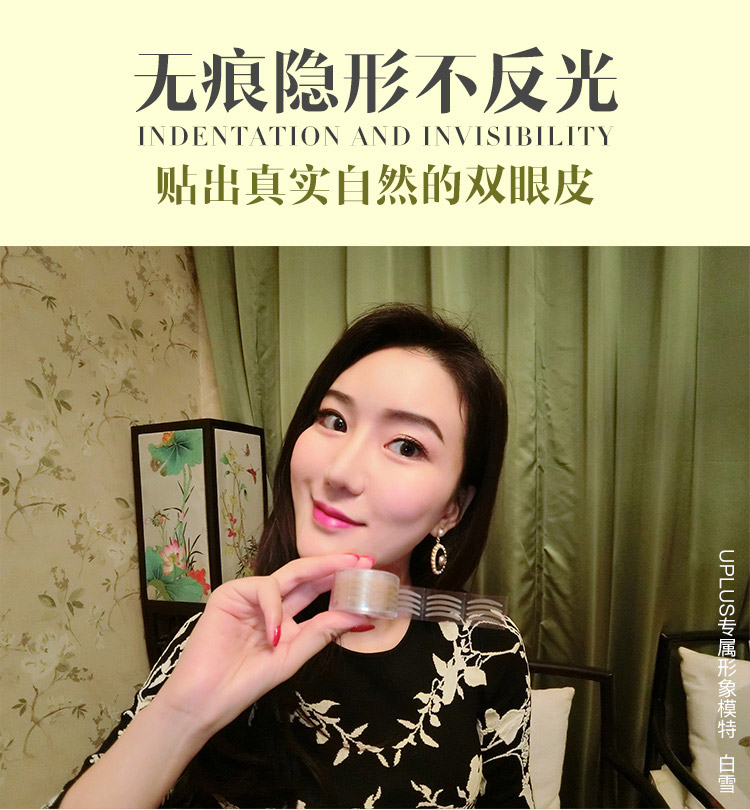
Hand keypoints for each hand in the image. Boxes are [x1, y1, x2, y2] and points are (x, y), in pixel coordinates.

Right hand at [153, 553, 372, 738]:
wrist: (205, 701)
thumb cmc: (244, 683)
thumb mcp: (292, 657)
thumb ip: (321, 632)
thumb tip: (357, 615)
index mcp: (284, 616)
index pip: (316, 590)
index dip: (340, 579)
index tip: (368, 572)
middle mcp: (269, 602)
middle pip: (306, 575)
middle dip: (335, 565)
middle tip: (362, 560)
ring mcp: (249, 596)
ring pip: (288, 575)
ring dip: (316, 578)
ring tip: (336, 588)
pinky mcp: (228, 594)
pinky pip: (263, 589)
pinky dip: (274, 609)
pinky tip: (275, 633)